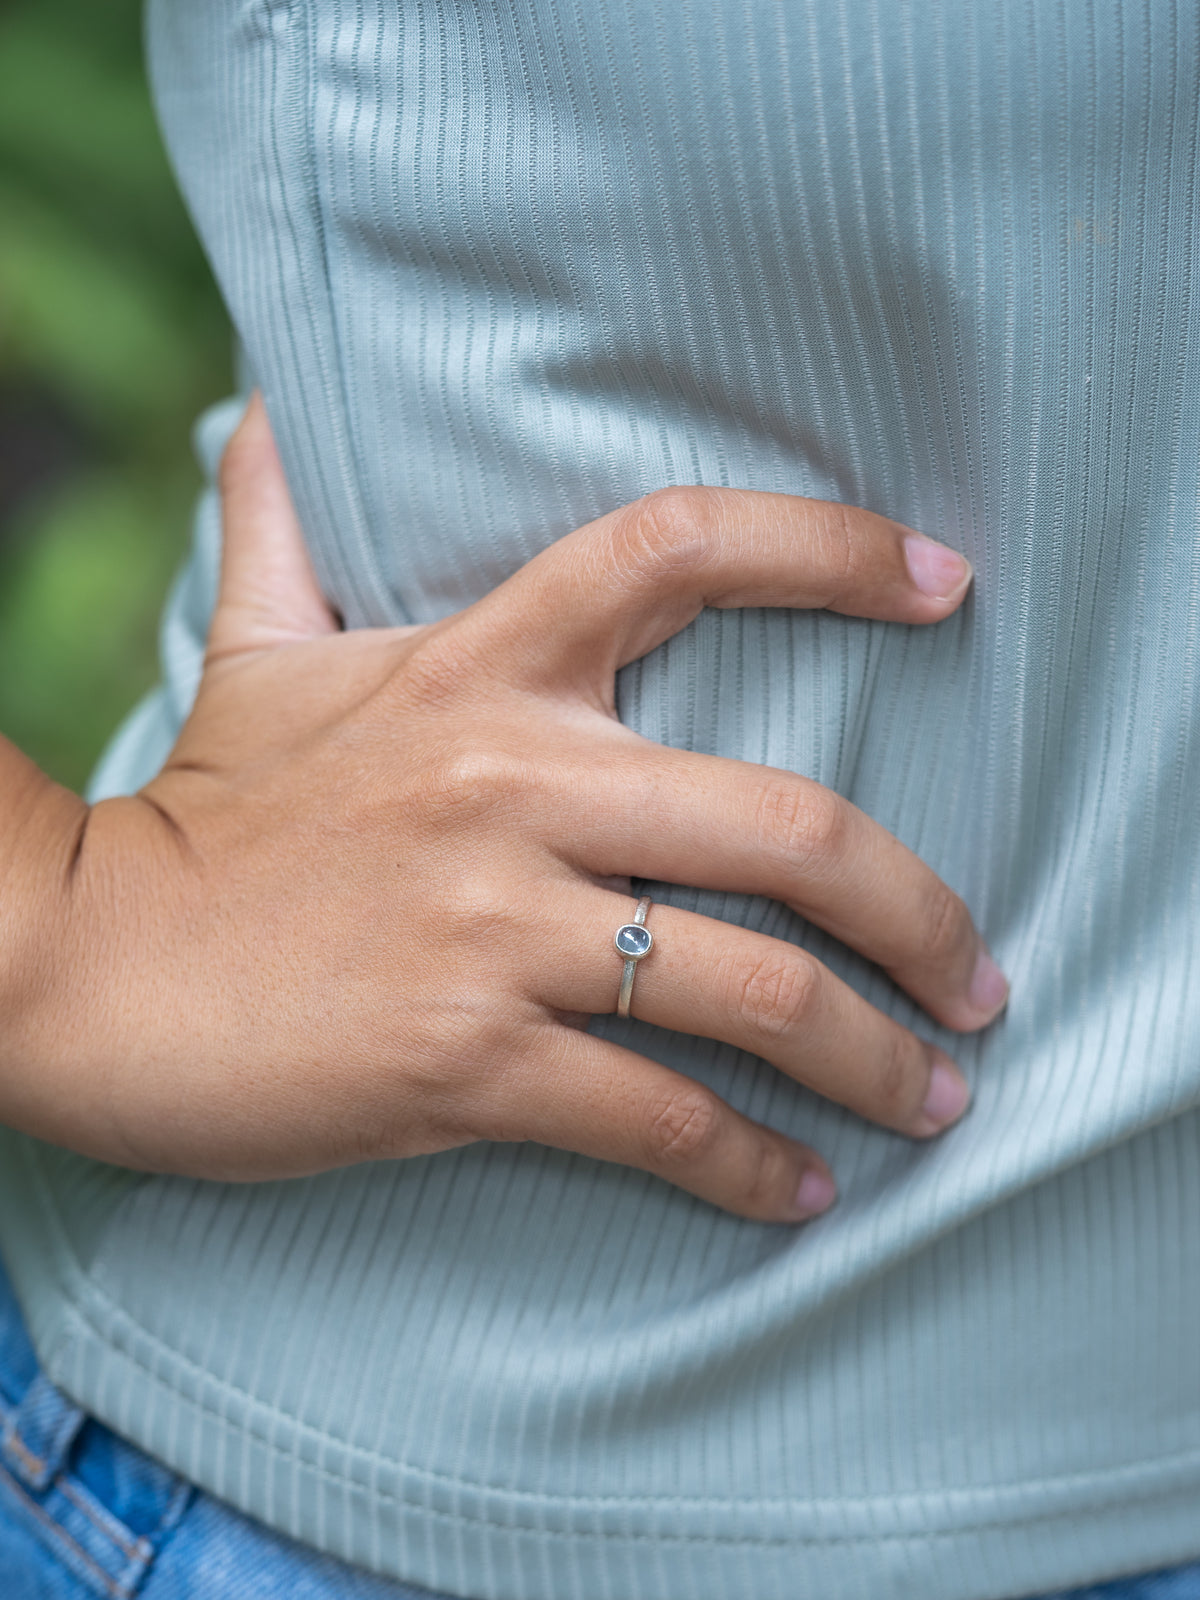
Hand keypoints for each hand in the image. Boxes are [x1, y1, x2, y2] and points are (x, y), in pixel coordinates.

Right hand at [25, 394, 1004, 1221]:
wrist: (84, 966)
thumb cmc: (201, 815)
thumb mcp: (251, 653)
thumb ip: (278, 527)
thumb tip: (257, 410)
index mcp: (479, 671)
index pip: (674, 552)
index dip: (826, 548)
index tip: (942, 579)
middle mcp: (510, 783)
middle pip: (788, 823)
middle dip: (921, 913)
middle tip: (981, 976)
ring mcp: (493, 927)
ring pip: (751, 989)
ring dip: (870, 1058)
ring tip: (933, 1097)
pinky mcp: (463, 1059)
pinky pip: (658, 1114)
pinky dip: (750, 1165)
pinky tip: (802, 1192)